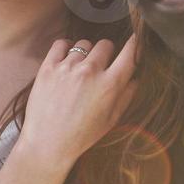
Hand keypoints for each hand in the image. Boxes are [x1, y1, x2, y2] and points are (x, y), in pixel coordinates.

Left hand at [19, 34, 138, 168]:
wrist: (48, 143)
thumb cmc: (82, 135)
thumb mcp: (112, 119)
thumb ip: (126, 95)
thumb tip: (135, 76)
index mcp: (109, 85)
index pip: (130, 53)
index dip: (135, 44)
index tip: (135, 40)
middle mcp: (90, 71)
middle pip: (106, 44)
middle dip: (107, 54)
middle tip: (101, 67)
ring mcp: (67, 67)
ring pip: (84, 44)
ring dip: (86, 53)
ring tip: (80, 70)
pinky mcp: (48, 67)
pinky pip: (61, 43)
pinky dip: (66, 48)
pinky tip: (66, 60)